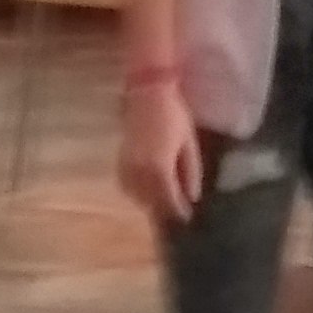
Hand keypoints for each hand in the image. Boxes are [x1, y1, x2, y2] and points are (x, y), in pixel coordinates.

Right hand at [119, 75, 202, 225]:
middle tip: (178, 213)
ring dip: (151, 202)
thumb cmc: (173, 115)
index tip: (188, 219)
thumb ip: (190, 172)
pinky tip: (147, 188)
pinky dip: (137, 191)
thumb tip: (192, 197)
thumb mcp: (188, 143)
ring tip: (164, 202)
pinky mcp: (120, 160)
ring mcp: (127, 166)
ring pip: (137, 197)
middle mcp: (140, 172)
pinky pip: (126, 185)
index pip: (169, 201)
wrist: (146, 93)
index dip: (179, 212)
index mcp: (159, 168)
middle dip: (165, 210)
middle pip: (152, 202)